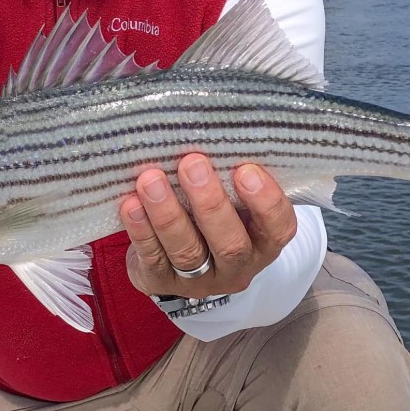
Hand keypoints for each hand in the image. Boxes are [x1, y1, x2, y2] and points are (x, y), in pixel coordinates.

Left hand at [119, 153, 297, 298]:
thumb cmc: (209, 212)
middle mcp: (237, 266)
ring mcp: (200, 280)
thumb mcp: (231, 198)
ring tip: (151, 180)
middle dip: (210, 203)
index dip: (266, 201)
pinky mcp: (162, 282)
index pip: (278, 228)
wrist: (175, 259)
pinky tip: (131, 204)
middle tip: (192, 163)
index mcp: (262, 241)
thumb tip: (211, 127)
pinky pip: (152, 259)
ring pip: (187, 252)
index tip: (246, 169)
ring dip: (168, 214)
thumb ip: (228, 174)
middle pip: (231, 244)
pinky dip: (141, 230)